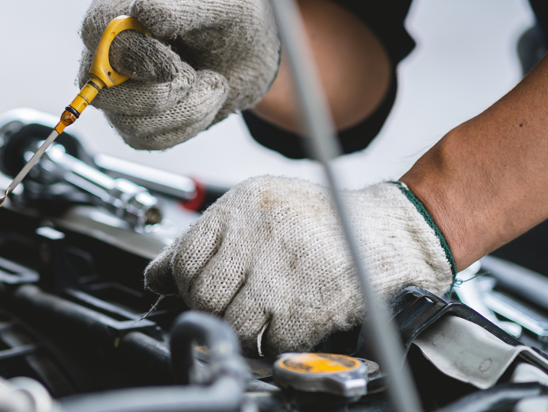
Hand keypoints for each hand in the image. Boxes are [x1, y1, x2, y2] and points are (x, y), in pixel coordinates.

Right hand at [78, 0, 279, 149]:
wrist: (252, 49)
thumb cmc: (233, 12)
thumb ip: (181, 1)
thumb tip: (141, 10)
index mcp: (117, 2)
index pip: (97, 33)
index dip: (134, 56)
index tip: (175, 65)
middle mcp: (108, 45)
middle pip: (102, 89)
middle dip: (161, 93)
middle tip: (196, 74)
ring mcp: (117, 85)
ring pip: (127, 121)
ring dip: (183, 110)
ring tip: (212, 84)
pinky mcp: (134, 116)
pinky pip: (146, 139)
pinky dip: (186, 124)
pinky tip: (204, 100)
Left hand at [145, 177, 454, 354]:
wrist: (391, 233)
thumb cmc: (323, 221)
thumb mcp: (260, 209)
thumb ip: (209, 238)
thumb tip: (157, 273)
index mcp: (243, 205)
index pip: (184, 257)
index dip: (182, 282)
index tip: (192, 290)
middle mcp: (260, 234)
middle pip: (204, 294)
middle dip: (211, 308)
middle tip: (230, 306)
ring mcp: (284, 271)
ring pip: (233, 322)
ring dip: (244, 329)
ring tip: (260, 316)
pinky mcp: (308, 305)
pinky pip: (272, 340)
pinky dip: (278, 341)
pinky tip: (290, 321)